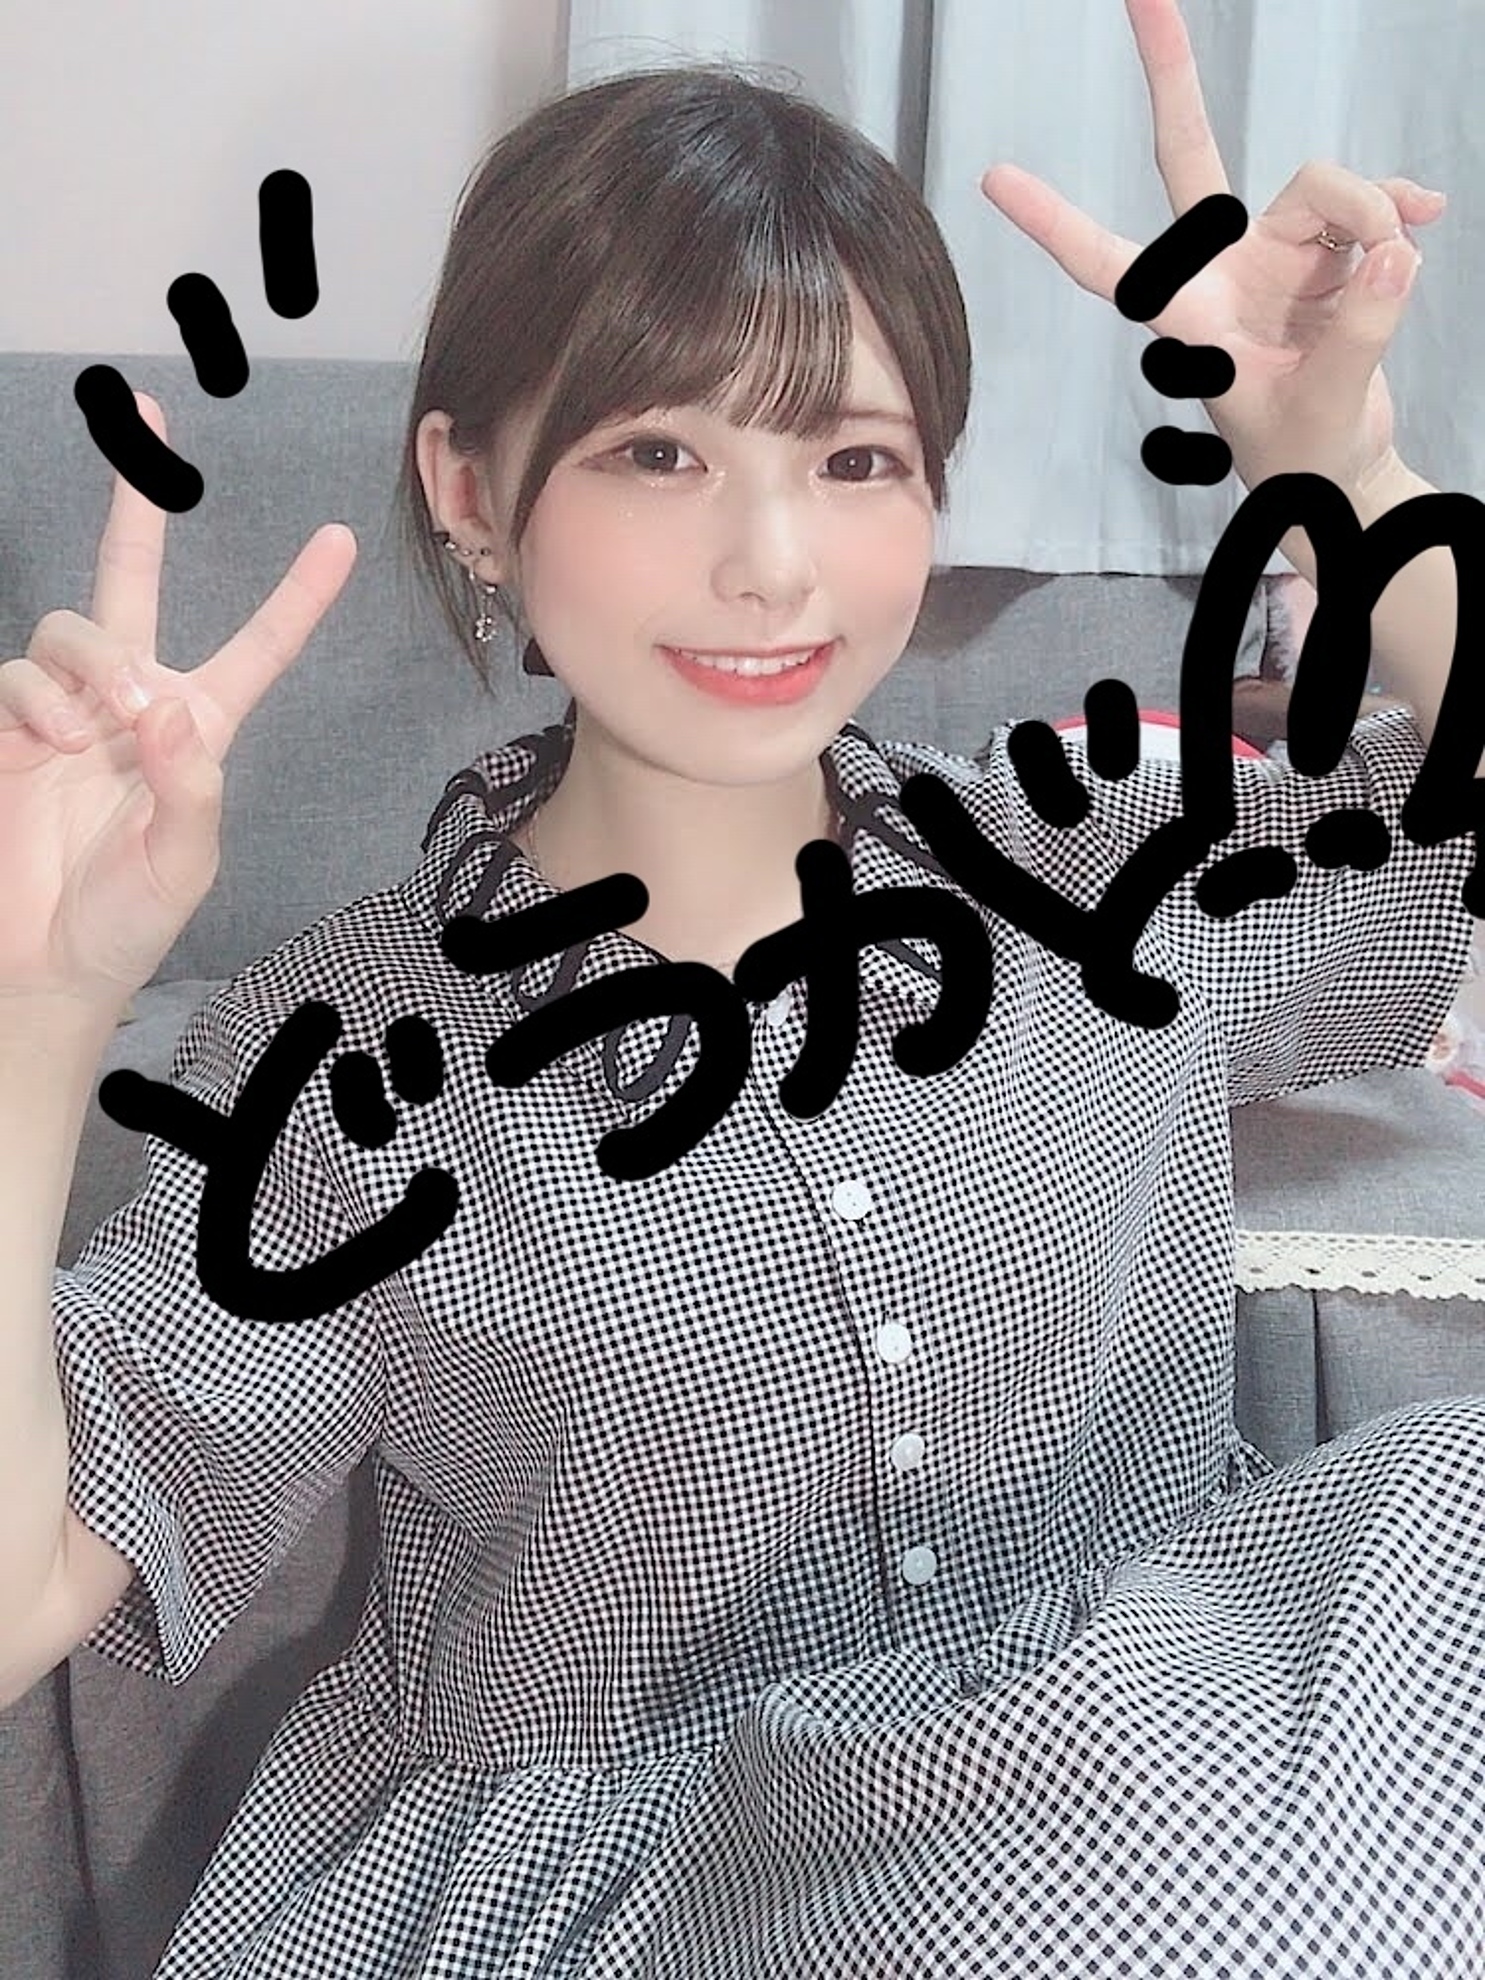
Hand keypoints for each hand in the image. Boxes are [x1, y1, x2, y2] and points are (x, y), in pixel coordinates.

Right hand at [0, 393, 356, 1016]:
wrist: (47, 962)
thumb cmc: (128, 919)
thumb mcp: (186, 860)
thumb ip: (188, 783)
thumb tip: (164, 708)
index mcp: (197, 729)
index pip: (256, 649)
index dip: (296, 598)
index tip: (339, 539)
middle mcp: (131, 704)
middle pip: (134, 578)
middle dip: (135, 500)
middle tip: (144, 406)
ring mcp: (65, 709)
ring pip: (75, 624)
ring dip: (90, 660)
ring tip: (94, 725)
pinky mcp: (7, 726)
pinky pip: (19, 673)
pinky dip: (36, 699)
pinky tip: (50, 739)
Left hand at [979, 0, 1447, 504]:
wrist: (1340, 476)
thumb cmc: (1303, 457)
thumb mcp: (1324, 406)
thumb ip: (1360, 329)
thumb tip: (1398, 250)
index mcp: (1190, 319)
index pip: (1111, 264)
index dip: (1055, 222)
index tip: (994, 179)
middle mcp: (1224, 272)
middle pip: (1192, 156)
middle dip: (1171, 75)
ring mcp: (1274, 256)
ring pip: (1322, 187)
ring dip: (1370, 215)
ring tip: (1399, 267)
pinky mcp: (1327, 254)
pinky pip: (1367, 205)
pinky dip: (1398, 210)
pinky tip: (1427, 221)